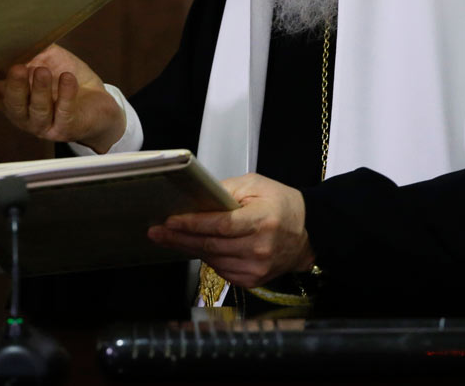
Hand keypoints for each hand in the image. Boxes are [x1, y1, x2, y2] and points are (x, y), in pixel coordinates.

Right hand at [0, 44, 124, 152]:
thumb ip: (31, 52)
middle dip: (14, 87)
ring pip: (37, 110)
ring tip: (43, 71)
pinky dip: (66, 95)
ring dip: (39, 90)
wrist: (99, 104)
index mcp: (15, 99)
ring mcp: (44, 125)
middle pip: (14, 105)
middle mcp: (25, 116)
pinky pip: (64, 112)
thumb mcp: (48, 61)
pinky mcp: (66, 128)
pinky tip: (67, 78)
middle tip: (17, 68)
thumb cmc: (67, 80)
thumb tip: (17, 33)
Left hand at [146, 173, 313, 287]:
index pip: (219, 225)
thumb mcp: (256, 184)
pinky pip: (221, 270)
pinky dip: (207, 258)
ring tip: (170, 238)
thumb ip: (226, 190)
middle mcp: (259, 248)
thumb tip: (197, 199)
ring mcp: (257, 268)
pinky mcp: (253, 280)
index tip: (169, 220)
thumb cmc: (281, 204)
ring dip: (189, 248)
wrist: (309, 233)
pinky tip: (196, 247)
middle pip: (211, 245)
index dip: (192, 224)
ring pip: (212, 260)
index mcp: (261, 221)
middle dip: (179, 238)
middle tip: (156, 232)